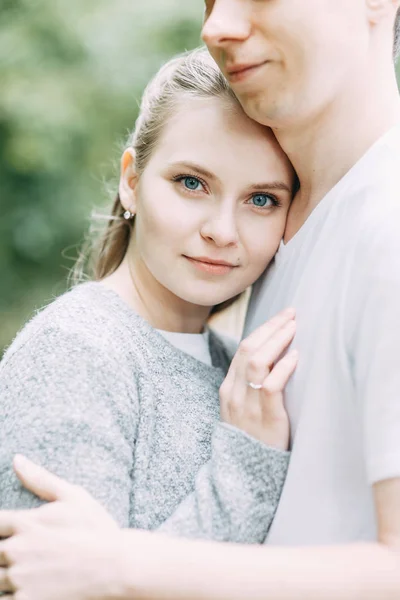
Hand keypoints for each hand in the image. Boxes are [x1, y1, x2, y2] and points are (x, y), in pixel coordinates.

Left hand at [0, 455, 120, 598]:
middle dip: (4, 555)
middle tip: (24, 556)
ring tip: (31, 574)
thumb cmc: (97, 530)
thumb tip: (16, 459)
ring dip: (6, 578)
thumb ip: (40, 479)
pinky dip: (11, 596)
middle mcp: (17, 550)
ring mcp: (20, 579)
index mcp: (25, 522)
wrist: (116, 568)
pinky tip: (29, 590)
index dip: (1, 530)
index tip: (11, 534)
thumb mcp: (74, 496)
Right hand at [219, 307, 297, 449]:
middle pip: (248, 349)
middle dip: (270, 327)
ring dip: (277, 340)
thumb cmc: (251, 437)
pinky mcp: (265, 418)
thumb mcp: (243, 408)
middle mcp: (234, 393)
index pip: (243, 349)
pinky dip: (283, 368)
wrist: (245, 475)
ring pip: (257, 362)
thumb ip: (250, 385)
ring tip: (294, 328)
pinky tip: (295, 357)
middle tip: (291, 314)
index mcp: (228, 388)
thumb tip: (272, 358)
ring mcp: (247, 406)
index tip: (281, 317)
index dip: (263, 330)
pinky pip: (271, 386)